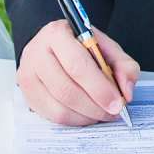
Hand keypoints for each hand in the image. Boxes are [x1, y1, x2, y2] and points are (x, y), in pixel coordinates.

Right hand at [18, 19, 139, 126]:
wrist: (57, 46)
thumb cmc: (82, 47)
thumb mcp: (107, 47)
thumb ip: (124, 65)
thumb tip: (126, 92)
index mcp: (56, 33)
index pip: (77, 65)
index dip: (99, 88)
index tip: (118, 102)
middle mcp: (36, 53)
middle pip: (66, 90)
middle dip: (95, 106)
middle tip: (113, 112)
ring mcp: (27, 75)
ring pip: (58, 108)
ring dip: (86, 116)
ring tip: (102, 113)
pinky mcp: (26, 94)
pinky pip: (52, 117)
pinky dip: (74, 120)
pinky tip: (87, 114)